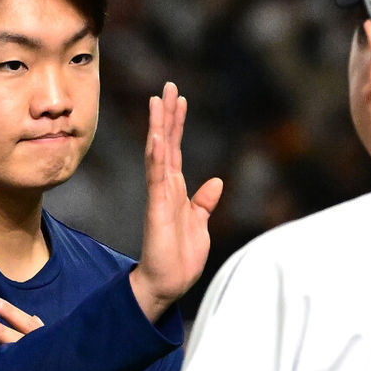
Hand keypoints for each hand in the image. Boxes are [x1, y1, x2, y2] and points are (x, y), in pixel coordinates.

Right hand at [131, 82, 223, 321]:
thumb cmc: (180, 258)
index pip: (175, 150)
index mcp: (176, 191)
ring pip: (158, 153)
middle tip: (168, 86)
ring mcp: (160, 196)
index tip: (179, 99)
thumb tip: (215, 181)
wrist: (168, 284)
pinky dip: (156, 157)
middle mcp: (165, 188)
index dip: (177, 124)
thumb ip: (204, 203)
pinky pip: (156, 178)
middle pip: (166, 143)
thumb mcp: (201, 225)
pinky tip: (157, 137)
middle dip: (167, 115)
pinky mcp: (158, 208)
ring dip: (159, 126)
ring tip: (159, 100)